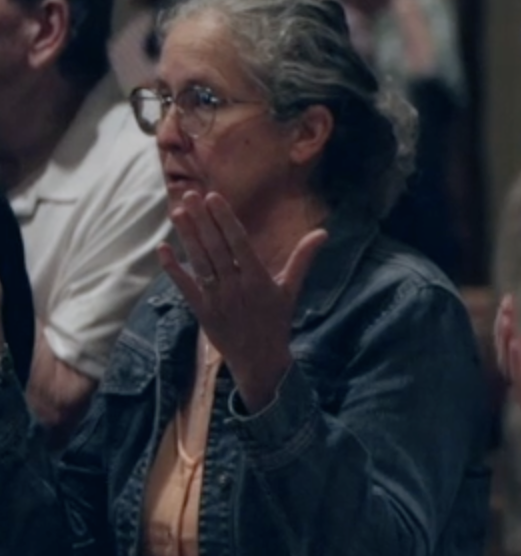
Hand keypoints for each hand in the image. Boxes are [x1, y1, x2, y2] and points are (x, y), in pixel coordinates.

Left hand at [160, 189, 322, 411]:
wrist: (260, 359)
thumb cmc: (277, 320)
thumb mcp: (291, 290)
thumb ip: (303, 258)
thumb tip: (322, 232)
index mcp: (258, 279)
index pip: (239, 243)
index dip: (225, 220)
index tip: (214, 198)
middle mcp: (236, 286)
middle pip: (215, 248)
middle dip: (203, 221)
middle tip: (190, 195)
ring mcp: (216, 298)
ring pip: (199, 262)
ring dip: (187, 236)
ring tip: (177, 212)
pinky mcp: (200, 309)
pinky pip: (184, 285)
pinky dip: (173, 268)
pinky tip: (163, 248)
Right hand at [496, 292, 520, 451]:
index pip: (510, 339)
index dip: (506, 319)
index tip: (508, 298)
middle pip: (504, 351)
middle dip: (503, 329)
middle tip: (506, 307)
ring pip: (509, 367)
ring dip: (507, 344)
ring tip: (508, 323)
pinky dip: (518, 365)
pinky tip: (518, 347)